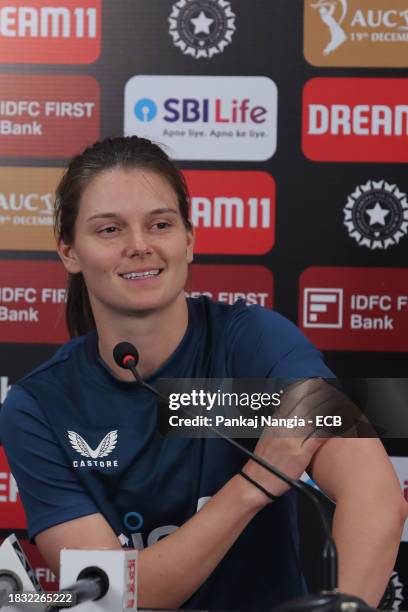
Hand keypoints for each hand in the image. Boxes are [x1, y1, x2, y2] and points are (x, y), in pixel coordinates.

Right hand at [241, 378, 353, 504]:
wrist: (256, 482)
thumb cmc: (265, 462)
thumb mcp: (269, 436)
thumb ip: (281, 422)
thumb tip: (290, 411)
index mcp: (276, 421)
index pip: (295, 400)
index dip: (310, 391)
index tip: (322, 386)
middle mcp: (283, 427)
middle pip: (306, 406)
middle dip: (322, 397)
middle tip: (337, 392)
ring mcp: (290, 440)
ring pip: (313, 419)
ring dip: (329, 411)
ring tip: (343, 405)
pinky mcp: (298, 454)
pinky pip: (317, 437)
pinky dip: (329, 430)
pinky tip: (339, 426)